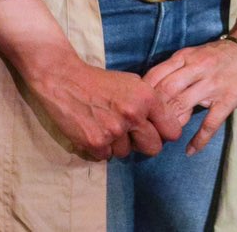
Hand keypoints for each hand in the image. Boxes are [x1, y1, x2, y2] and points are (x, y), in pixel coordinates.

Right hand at [26, 56, 186, 162]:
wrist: (65, 80)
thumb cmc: (100, 81)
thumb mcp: (132, 83)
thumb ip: (149, 104)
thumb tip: (165, 124)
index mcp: (146, 98)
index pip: (172, 131)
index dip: (164, 133)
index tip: (157, 132)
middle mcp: (133, 115)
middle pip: (153, 148)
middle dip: (144, 144)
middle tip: (132, 136)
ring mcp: (114, 131)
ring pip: (126, 153)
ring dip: (117, 145)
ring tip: (105, 127)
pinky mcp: (95, 143)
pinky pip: (105, 156)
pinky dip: (100, 148)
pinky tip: (93, 131)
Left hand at [145, 36, 236, 154]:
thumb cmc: (224, 56)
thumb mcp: (197, 54)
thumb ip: (178, 69)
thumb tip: (152, 91)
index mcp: (186, 56)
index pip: (156, 75)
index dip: (143, 96)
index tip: (137, 110)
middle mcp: (197, 68)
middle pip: (165, 91)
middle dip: (153, 113)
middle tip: (147, 129)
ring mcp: (213, 83)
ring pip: (182, 106)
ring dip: (170, 126)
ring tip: (164, 139)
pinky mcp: (229, 98)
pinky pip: (210, 123)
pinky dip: (198, 140)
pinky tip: (189, 150)